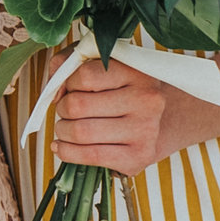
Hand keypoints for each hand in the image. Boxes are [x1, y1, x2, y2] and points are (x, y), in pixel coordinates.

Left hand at [52, 57, 219, 175]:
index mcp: (138, 72)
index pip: (83, 76)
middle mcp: (146, 100)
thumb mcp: (103, 64)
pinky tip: (63, 146)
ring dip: (62, 131)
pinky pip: (88, 157)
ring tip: (67, 127)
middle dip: (62, 109)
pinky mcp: (137, 158)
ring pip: (79, 132)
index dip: (67, 83)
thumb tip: (54, 90)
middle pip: (77, 106)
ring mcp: (144, 131)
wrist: (165, 121)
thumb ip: (71, 62)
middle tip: (67, 110)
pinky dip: (65, 151)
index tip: (70, 88)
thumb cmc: (124, 90)